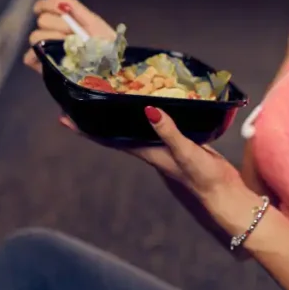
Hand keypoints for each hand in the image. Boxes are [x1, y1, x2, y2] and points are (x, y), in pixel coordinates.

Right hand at [24, 0, 116, 73]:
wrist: (113, 69)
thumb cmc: (106, 44)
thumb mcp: (93, 21)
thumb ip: (73, 5)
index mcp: (63, 20)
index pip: (44, 6)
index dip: (47, 4)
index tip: (59, 9)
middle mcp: (52, 33)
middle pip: (42, 20)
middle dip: (58, 24)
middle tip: (74, 33)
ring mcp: (46, 50)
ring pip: (36, 37)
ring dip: (52, 39)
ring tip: (70, 47)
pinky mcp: (44, 66)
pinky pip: (30, 57)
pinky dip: (36, 56)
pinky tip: (52, 57)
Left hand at [60, 106, 245, 202]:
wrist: (224, 195)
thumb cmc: (204, 179)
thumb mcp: (186, 154)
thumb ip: (169, 132)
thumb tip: (150, 109)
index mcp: (147, 152)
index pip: (108, 139)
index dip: (85, 130)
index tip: (63, 118)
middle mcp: (151, 149)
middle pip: (116, 131)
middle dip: (97, 118)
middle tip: (79, 99)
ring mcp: (164, 146)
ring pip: (135, 126)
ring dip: (121, 114)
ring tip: (109, 94)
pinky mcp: (179, 142)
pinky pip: (157, 123)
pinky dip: (149, 112)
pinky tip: (151, 101)